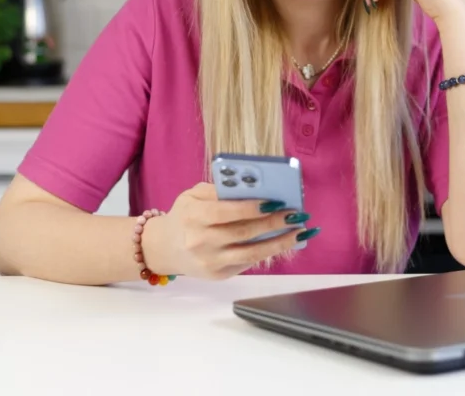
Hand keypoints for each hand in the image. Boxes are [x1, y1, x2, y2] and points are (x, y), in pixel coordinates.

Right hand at [140, 183, 314, 279]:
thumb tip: (253, 188)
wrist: (163, 248)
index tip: (275, 201)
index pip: (225, 211)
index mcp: (193, 216)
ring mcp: (210, 261)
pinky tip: (285, 242)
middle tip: (297, 214)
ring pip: (251, 253)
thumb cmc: (184, 216)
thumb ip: (219, 190)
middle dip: (273, 223)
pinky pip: (248, 262)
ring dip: (280, 242)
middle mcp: (200, 241)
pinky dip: (268, 252)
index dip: (251, 207)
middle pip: (243, 232)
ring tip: (301, 231)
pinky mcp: (218, 275)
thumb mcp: (193, 196)